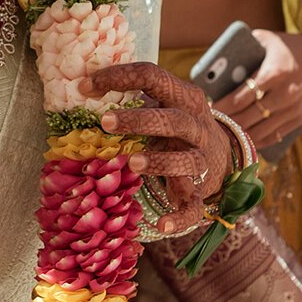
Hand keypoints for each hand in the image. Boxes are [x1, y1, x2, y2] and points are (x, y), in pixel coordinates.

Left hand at [86, 62, 232, 234]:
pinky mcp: (201, 191)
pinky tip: (162, 224)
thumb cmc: (175, 127)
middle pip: (173, 120)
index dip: (119, 77)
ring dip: (160, 161)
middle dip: (139, 119)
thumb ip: (132, 99)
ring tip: (132, 163)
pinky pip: (194, 206)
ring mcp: (201, 159)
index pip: (153, 76)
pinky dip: (180, 216)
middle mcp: (195, 126)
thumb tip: (80, 93)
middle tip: (105, 121)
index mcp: (182, 97)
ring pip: (187, 160)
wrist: (221, 157)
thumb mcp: (162, 106)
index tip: (85, 87)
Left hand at [213, 30, 301, 154]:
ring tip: (223, 134)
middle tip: (211, 123)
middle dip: (226, 122)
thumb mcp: (268, 39)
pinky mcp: (300, 118)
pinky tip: (244, 140)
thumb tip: (216, 65)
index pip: (241, 97)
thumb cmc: (291, 46)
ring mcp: (293, 109)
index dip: (222, 106)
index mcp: (274, 73)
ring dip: (240, 135)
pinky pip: (274, 136)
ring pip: (259, 131)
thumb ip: (244, 48)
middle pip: (247, 117)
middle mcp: (285, 94)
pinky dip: (257, 140)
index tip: (208, 109)